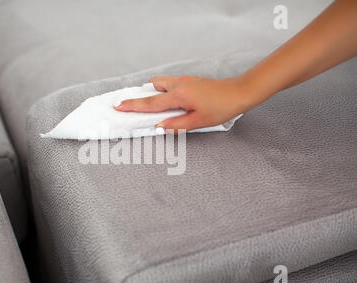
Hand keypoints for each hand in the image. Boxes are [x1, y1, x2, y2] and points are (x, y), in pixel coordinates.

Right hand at [114, 76, 254, 132]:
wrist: (238, 92)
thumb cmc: (221, 108)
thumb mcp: (198, 122)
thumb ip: (176, 125)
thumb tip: (159, 126)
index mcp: (178, 96)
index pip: (150, 103)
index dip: (133, 106)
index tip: (118, 106)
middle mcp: (178, 85)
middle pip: (153, 88)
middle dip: (143, 97)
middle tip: (136, 107)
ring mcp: (184, 80)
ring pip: (161, 83)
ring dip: (155, 93)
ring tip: (158, 108)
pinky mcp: (190, 80)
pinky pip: (170, 84)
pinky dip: (165, 92)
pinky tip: (173, 104)